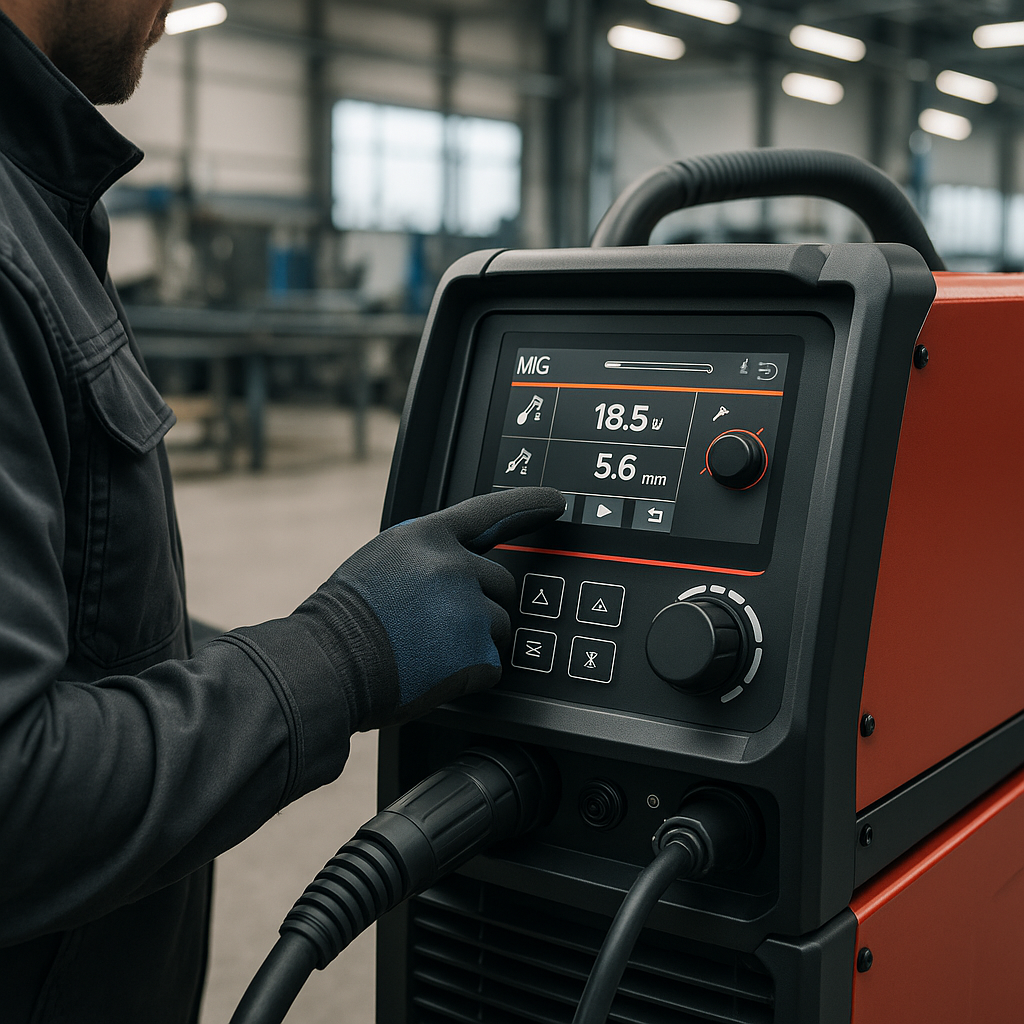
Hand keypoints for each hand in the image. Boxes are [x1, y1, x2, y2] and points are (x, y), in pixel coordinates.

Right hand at [323, 487, 564, 728]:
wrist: (328, 664)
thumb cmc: (342, 620)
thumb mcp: (381, 562)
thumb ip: (426, 557)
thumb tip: (457, 568)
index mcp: (428, 537)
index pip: (491, 512)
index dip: (528, 504)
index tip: (554, 501)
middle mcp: (454, 566)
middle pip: (502, 583)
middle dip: (483, 605)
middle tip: (441, 626)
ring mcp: (469, 609)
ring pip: (500, 626)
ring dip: (475, 641)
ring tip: (429, 650)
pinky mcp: (476, 652)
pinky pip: (492, 666)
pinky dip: (471, 675)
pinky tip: (435, 672)